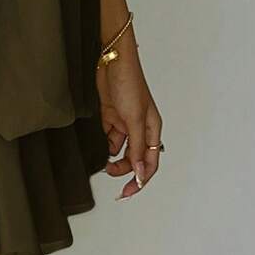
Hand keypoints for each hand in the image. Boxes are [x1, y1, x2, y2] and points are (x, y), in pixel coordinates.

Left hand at [96, 32, 162, 199]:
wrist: (112, 62)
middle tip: (111, 178)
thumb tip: (139, 172)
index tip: (128, 192)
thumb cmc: (129, 84)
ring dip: (114, 159)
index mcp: (152, 129)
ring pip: (122, 150)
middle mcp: (140, 128)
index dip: (140, 179)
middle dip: (125, 171)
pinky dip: (106, 144)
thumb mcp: (133, 119)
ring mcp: (125, 122)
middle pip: (135, 159)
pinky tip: (102, 147)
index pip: (150, 162)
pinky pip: (110, 137)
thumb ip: (136, 147)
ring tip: (105, 165)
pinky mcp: (111, 115)